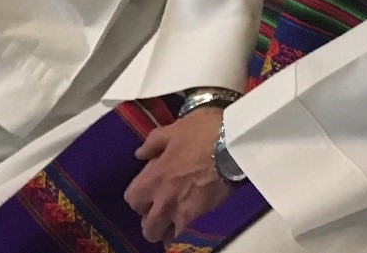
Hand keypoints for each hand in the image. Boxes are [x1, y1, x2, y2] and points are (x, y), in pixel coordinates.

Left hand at [124, 107, 231, 242]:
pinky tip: (190, 226)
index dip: (138, 196)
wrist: (235, 146)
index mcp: (154, 178)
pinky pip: (186, 236)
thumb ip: (154, 142)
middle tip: (160, 209)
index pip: (132, 200)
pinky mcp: (202, 219)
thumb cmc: (204, 134)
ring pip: (164, 236)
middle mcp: (164, 201)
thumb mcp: (175, 129)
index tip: (147, 190)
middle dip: (150, 220)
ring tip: (174, 221)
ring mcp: (182, 213)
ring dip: (166, 230)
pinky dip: (184, 234)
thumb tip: (140, 154)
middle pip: (147, 226)